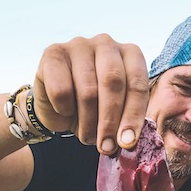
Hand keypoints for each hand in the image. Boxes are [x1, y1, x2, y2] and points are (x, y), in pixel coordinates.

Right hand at [33, 34, 148, 154]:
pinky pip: (61, 90)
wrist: (57, 107)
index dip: (133, 116)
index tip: (128, 143)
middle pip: (113, 83)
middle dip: (110, 121)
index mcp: (130, 54)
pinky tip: (65, 112)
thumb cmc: (93, 109)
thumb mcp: (116, 113)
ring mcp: (78, 45)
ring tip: (87, 136)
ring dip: (87, 122)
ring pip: (87, 90)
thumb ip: (127, 121)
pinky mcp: (52, 53)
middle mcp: (106, 43)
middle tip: (106, 147)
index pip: (137, 84)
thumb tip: (129, 142)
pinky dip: (64, 109)